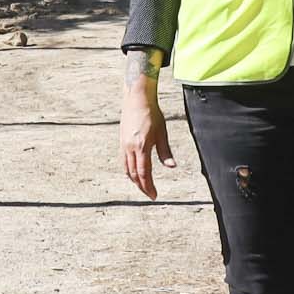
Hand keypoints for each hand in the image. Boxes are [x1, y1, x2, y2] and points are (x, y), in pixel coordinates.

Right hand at [120, 75, 173, 197]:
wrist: (136, 98)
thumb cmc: (152, 113)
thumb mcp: (162, 132)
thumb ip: (165, 151)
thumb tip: (171, 167)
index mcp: (141, 146)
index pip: (144, 173)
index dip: (149, 186)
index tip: (154, 195)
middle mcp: (130, 148)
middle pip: (134, 174)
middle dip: (142, 186)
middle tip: (150, 194)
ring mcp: (123, 145)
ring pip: (127, 169)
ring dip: (134, 180)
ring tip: (142, 186)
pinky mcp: (121, 141)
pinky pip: (124, 161)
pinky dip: (129, 170)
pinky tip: (134, 172)